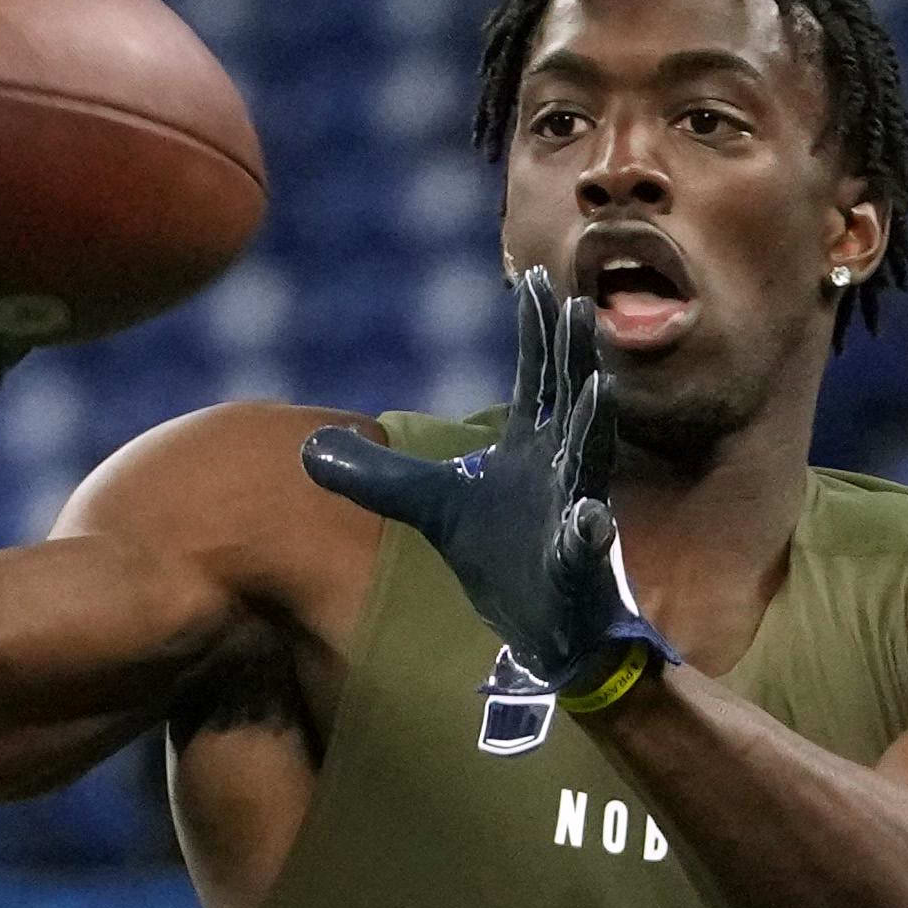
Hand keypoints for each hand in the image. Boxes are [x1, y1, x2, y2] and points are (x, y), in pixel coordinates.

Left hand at [303, 268, 672, 706]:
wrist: (545, 627)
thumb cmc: (501, 557)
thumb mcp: (429, 508)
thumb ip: (377, 476)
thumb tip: (308, 447)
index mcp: (531, 447)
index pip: (536, 377)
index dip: (535, 332)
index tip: (534, 279)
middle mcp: (562, 470)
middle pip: (571, 400)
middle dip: (574, 356)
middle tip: (576, 307)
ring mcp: (575, 514)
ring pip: (590, 463)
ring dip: (594, 427)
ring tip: (599, 390)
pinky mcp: (578, 567)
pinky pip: (585, 547)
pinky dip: (587, 533)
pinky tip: (590, 520)